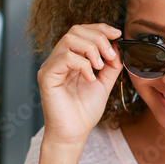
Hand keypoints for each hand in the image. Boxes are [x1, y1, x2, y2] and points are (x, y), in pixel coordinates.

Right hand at [37, 23, 123, 146]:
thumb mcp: (104, 84)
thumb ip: (111, 66)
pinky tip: (90, 78)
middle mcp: (58, 59)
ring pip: (69, 39)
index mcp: (70, 58)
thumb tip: (118, 46)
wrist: (74, 134)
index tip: (117, 34)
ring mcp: (51, 66)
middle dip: (98, 38)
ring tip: (100, 67)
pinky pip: (65, 58)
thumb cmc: (84, 112)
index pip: (81, 32)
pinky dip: (82, 64)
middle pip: (75, 30)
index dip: (100, 28)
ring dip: (91, 49)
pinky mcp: (46, 76)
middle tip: (110, 55)